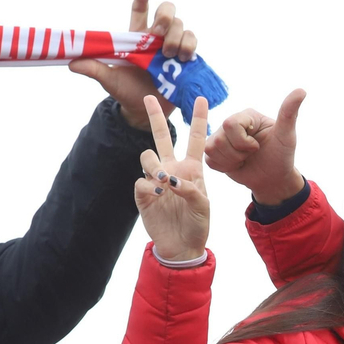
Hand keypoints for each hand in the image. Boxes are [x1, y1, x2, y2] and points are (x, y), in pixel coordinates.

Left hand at [69, 0, 197, 124]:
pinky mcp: (186, 58)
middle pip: (167, 10)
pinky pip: (192, 41)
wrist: (146, 111)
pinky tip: (183, 59)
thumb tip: (71, 63)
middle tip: (159, 32)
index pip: (139, 10)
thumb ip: (94, 68)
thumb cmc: (126, 91)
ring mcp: (173, 46)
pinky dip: (189, 46)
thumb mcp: (109, 80)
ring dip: (176, 37)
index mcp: (137, 37)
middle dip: (165, 15)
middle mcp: (157, 38)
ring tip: (169, 55)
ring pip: (181, 25)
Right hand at [135, 95, 210, 261]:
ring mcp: (156, 181)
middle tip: (149, 97)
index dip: (199, 119)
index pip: (196, 138)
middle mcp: (172, 169)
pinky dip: (148, 186)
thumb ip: (190, 188)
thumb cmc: (197, 224)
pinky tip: (157, 196)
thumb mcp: (203, 206)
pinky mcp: (143, 194)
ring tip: (164, 181)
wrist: (182, 246)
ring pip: (147, 155)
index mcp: (192, 168)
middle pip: (162, 136)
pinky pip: (140, 180)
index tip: (201, 98)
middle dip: (155, 116)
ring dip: (154, 164)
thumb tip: (169, 179)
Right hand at [204, 88, 306, 204]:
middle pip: (219, 138)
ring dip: (231, 161)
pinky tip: (237, 165)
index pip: (230, 124)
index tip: (257, 146)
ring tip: (244, 159)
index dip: (243, 142)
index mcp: (246, 116)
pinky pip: (208, 159)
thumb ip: (289, 112)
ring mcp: (221, 137)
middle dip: (238, 153)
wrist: (273, 179)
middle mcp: (231, 123)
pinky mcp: (214, 152)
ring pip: (211, 149)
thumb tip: (301, 90)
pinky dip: (224, 167)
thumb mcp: (286, 135)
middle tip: (251, 154)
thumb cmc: (281, 156)